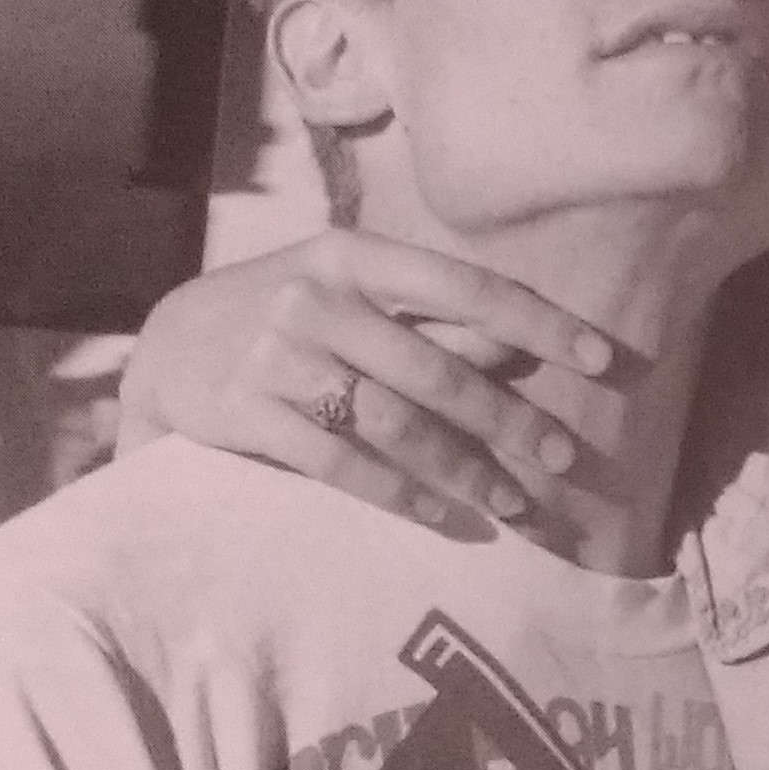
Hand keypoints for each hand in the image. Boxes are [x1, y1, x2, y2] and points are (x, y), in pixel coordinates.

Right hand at [119, 228, 610, 527]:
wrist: (166, 349)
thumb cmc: (283, 318)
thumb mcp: (345, 293)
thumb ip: (422, 316)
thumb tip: (516, 345)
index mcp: (352, 255)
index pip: (465, 285)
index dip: (539, 322)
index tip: (602, 357)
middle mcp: (316, 298)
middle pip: (436, 368)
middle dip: (509, 419)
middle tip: (565, 456)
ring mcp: (278, 356)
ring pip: (394, 421)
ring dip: (463, 468)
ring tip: (513, 502)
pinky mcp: (248, 412)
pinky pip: (341, 462)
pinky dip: (399, 492)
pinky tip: (442, 514)